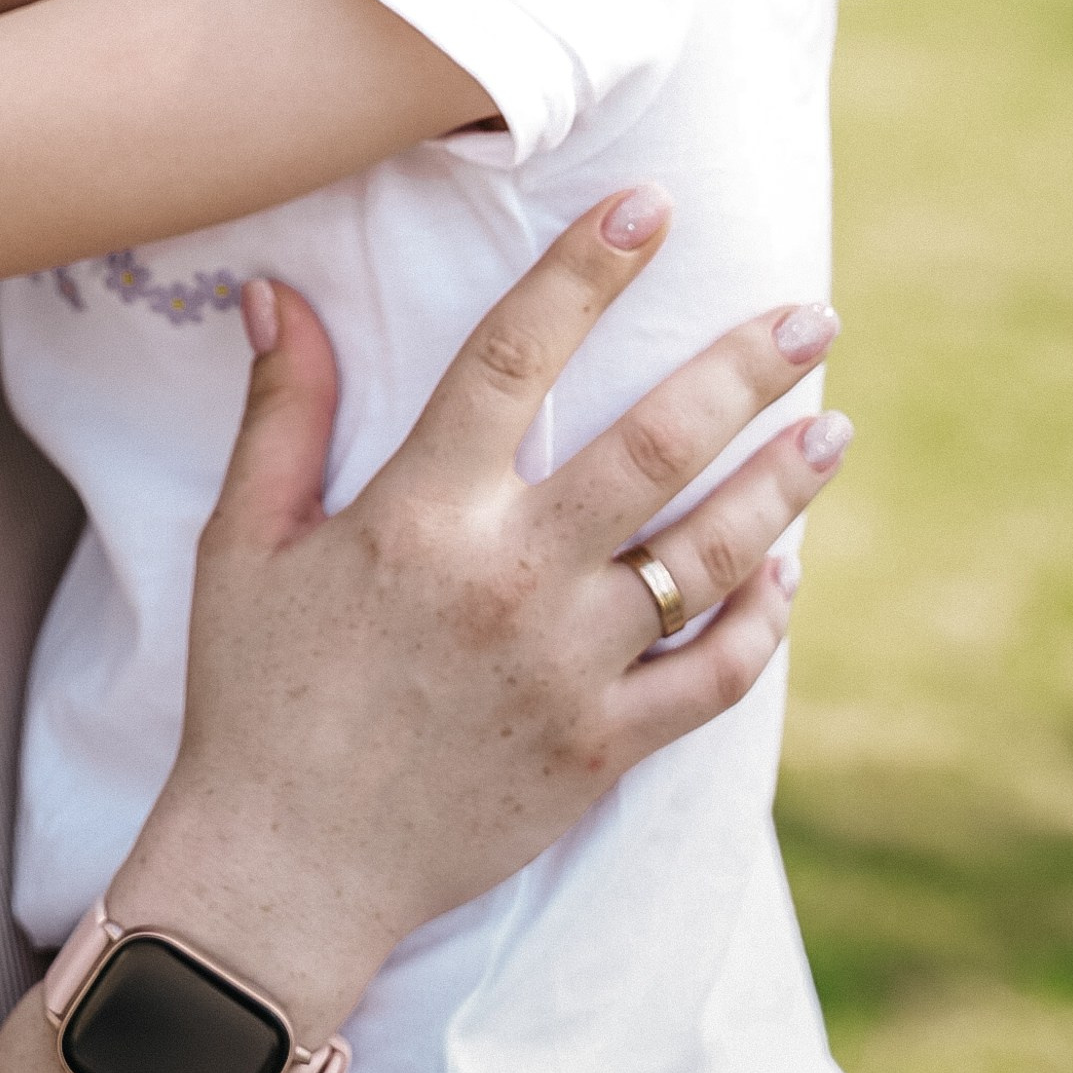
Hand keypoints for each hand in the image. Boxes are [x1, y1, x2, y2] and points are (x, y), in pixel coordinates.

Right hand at [125, 186, 841, 1015]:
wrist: (284, 865)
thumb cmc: (254, 694)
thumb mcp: (241, 543)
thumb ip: (280, 413)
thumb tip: (276, 292)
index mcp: (420, 515)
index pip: (516, 359)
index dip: (585, 272)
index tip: (650, 207)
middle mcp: (508, 580)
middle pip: (653, 446)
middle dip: (744, 370)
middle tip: (812, 314)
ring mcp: (567, 669)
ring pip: (707, 558)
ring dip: (781, 486)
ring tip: (831, 430)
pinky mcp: (601, 749)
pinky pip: (713, 678)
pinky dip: (761, 623)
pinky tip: (782, 574)